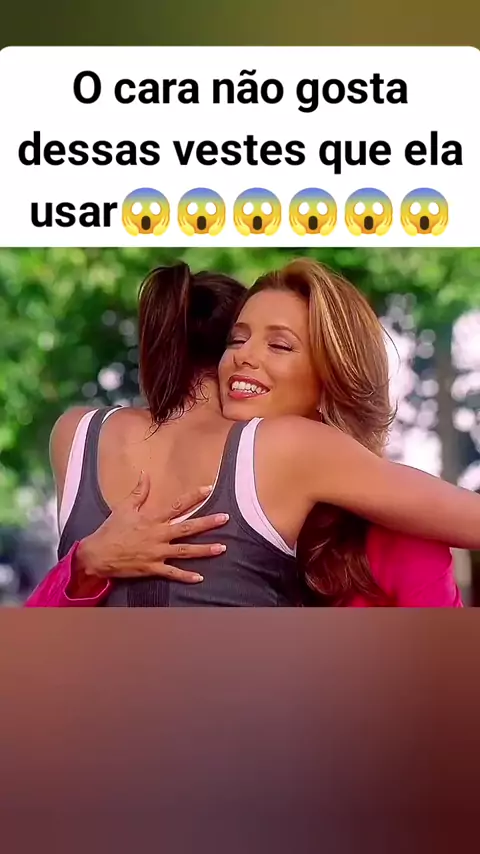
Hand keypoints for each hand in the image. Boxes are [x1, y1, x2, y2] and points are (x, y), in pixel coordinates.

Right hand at [74, 471, 227, 583]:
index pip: (177, 505)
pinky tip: (200, 578)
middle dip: (207, 523)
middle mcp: (158, 535)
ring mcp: (157, 553)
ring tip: (222, 548)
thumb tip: (146, 473)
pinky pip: (172, 573)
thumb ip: (138, 491)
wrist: (98, 555)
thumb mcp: (124, 508)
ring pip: (185, 551)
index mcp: (152, 519)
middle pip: (187, 528)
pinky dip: (185, 576)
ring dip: (204, 550)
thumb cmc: (111, 530)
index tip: (209, 489)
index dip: (193, 497)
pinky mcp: (152, 568)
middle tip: (225, 518)